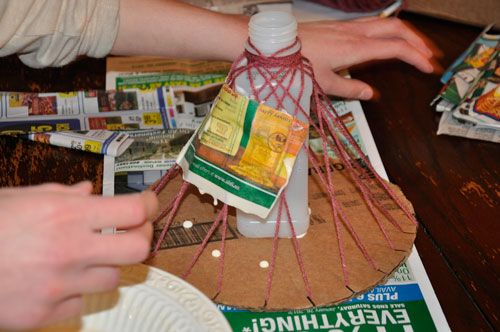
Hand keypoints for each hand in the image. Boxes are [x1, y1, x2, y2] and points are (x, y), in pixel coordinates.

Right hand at [0, 182, 157, 329]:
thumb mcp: (19, 198)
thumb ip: (61, 194)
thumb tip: (88, 193)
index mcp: (66, 215)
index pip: (133, 210)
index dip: (149, 205)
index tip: (149, 203)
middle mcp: (69, 250)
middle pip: (139, 248)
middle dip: (142, 237)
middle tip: (134, 231)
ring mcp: (59, 286)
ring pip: (113, 278)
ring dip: (106, 265)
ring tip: (83, 256)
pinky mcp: (45, 314)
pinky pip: (80, 301)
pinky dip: (75, 289)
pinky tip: (55, 279)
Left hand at [299, 17, 437, 98]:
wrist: (276, 43)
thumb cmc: (296, 63)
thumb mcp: (323, 83)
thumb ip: (349, 89)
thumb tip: (370, 94)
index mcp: (356, 48)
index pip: (396, 49)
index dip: (416, 58)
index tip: (429, 68)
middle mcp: (356, 33)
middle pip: (398, 29)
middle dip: (418, 41)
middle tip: (430, 56)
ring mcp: (348, 27)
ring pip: (386, 23)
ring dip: (404, 34)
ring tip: (415, 47)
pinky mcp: (340, 27)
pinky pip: (372, 24)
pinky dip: (388, 32)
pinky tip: (386, 41)